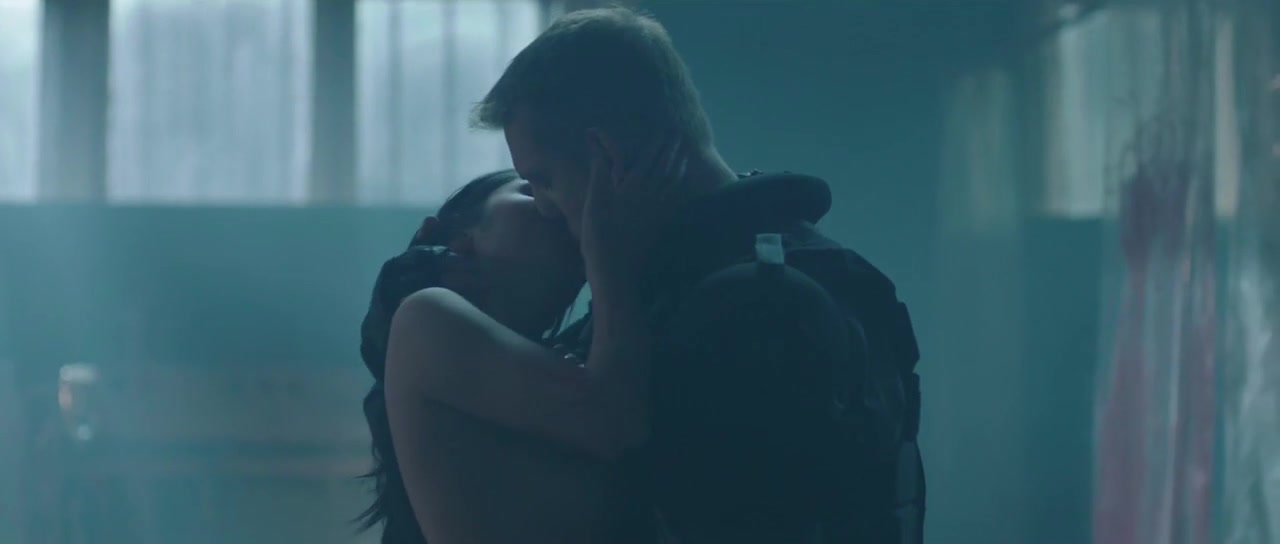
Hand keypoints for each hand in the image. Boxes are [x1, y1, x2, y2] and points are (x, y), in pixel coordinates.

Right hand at [580, 132, 688, 298]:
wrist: (617, 273)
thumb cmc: (599, 239)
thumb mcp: (594, 205)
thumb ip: (600, 174)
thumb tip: (598, 147)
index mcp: (632, 190)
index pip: (647, 160)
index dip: (655, 144)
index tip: (662, 130)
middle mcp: (649, 198)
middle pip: (663, 168)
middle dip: (670, 150)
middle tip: (676, 135)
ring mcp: (657, 212)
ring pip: (672, 183)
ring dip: (677, 165)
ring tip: (682, 152)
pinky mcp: (659, 224)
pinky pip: (673, 200)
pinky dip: (678, 187)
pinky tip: (680, 183)